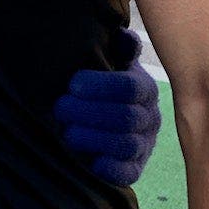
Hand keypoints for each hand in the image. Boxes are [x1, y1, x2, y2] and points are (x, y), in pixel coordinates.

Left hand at [52, 27, 161, 185]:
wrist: (101, 117)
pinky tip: (92, 162)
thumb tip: (121, 35)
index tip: (72, 84)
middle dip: (90, 113)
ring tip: (67, 132)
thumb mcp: (108, 61)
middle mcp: (149, 117)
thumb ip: (116, 48)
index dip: (101, 86)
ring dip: (94, 139)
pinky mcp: (135, 168)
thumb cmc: (100, 83)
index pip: (129, 87)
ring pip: (127, 145)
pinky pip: (129, 174)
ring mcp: (144, 144)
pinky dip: (112, 170)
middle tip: (59, 107)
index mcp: (144, 88)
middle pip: (126, 117)